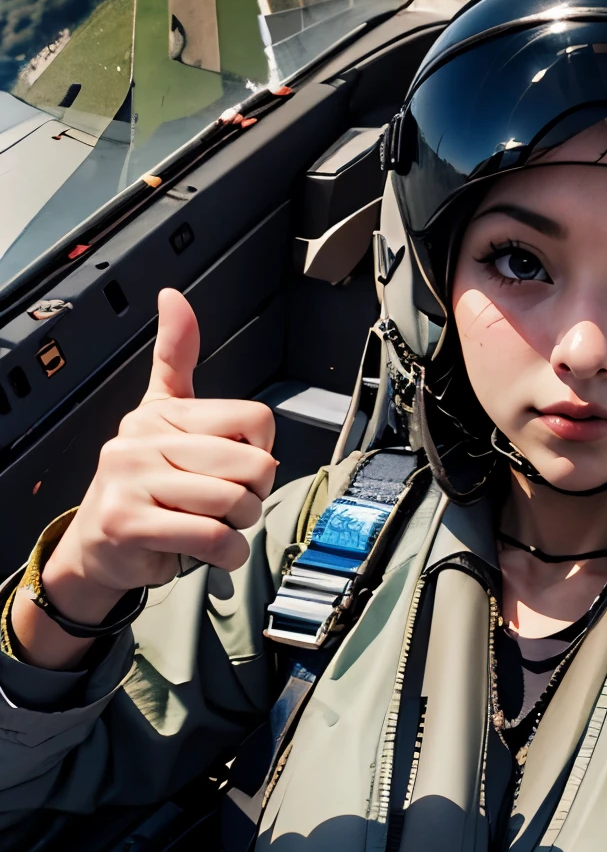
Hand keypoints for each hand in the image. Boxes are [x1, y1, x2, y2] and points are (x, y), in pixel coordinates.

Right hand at [11, 289, 276, 665]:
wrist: (99, 549)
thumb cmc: (143, 484)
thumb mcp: (160, 414)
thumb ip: (175, 358)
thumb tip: (173, 297)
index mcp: (164, 412)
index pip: (256, 420)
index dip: (262, 451)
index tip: (237, 466)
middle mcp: (143, 439)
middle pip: (252, 465)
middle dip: (252, 496)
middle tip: (226, 506)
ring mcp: (131, 480)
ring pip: (233, 503)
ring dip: (238, 528)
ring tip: (211, 526)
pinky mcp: (128, 523)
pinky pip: (211, 538)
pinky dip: (227, 554)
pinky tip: (213, 553)